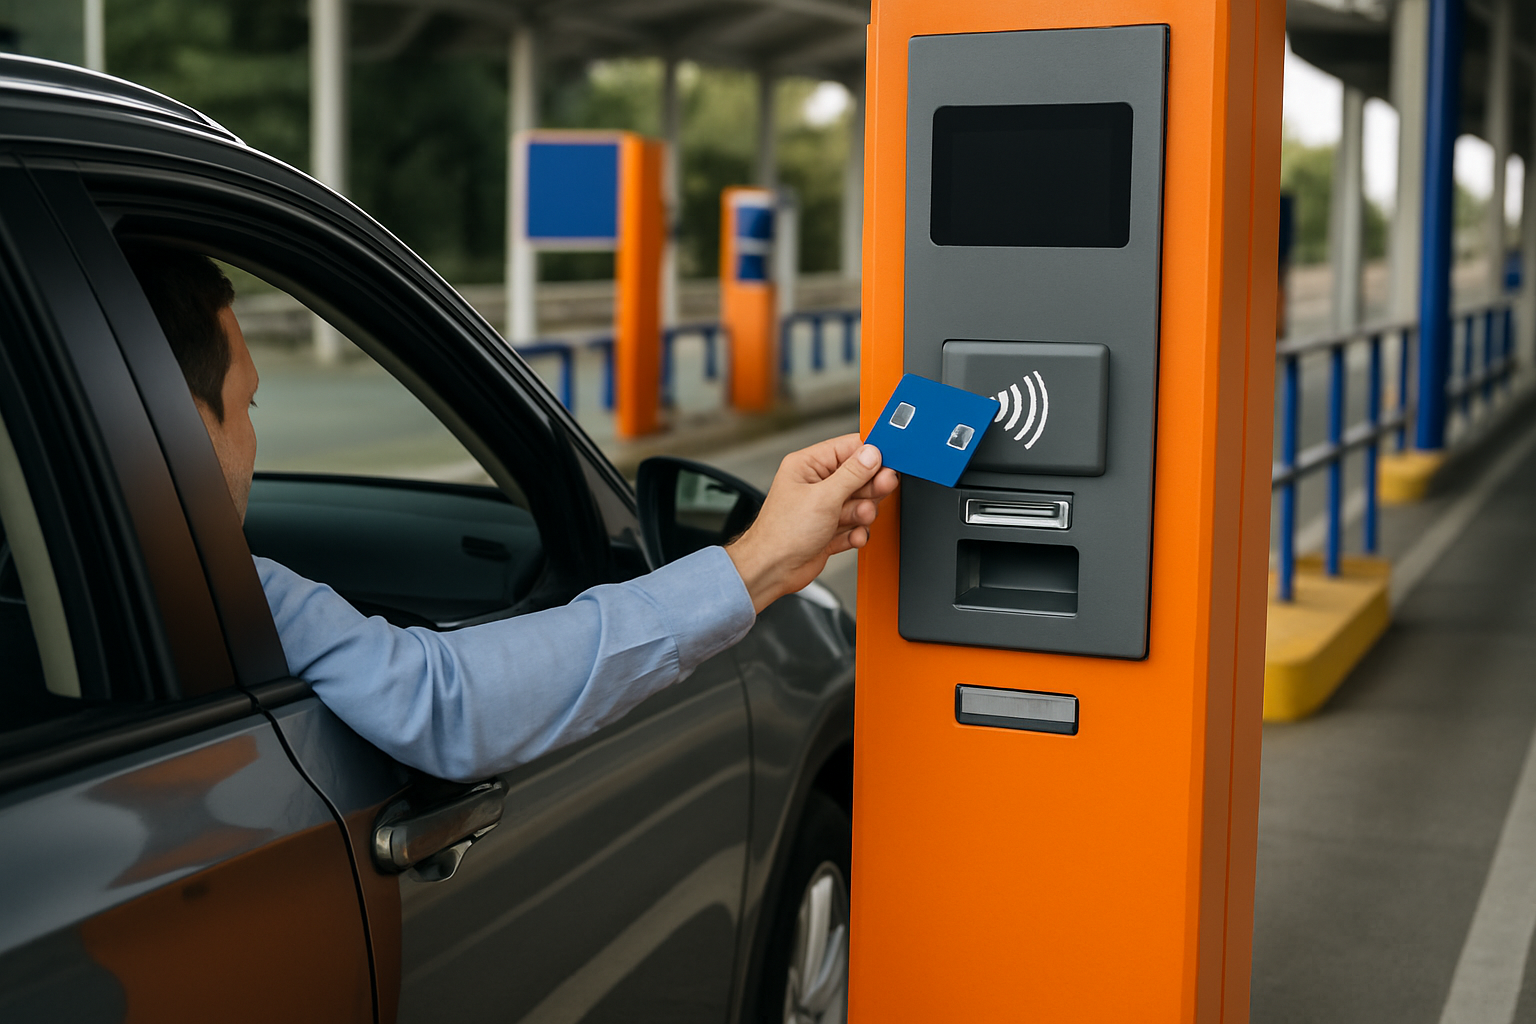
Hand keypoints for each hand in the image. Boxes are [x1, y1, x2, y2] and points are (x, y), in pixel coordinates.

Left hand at [726, 434, 900, 612]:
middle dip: (871, 486)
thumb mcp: (823, 497)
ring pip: (859, 503)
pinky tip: (853, 535)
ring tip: (860, 517)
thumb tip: (872, 454)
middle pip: (858, 476)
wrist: (772, 571)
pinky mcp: (829, 531)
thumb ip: (852, 474)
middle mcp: (815, 484)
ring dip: (863, 512)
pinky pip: (854, 526)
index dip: (870, 454)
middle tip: (883, 487)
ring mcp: (823, 508)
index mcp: (807, 466)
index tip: (888, 461)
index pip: (847, 448)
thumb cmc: (782, 533)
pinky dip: (856, 532)